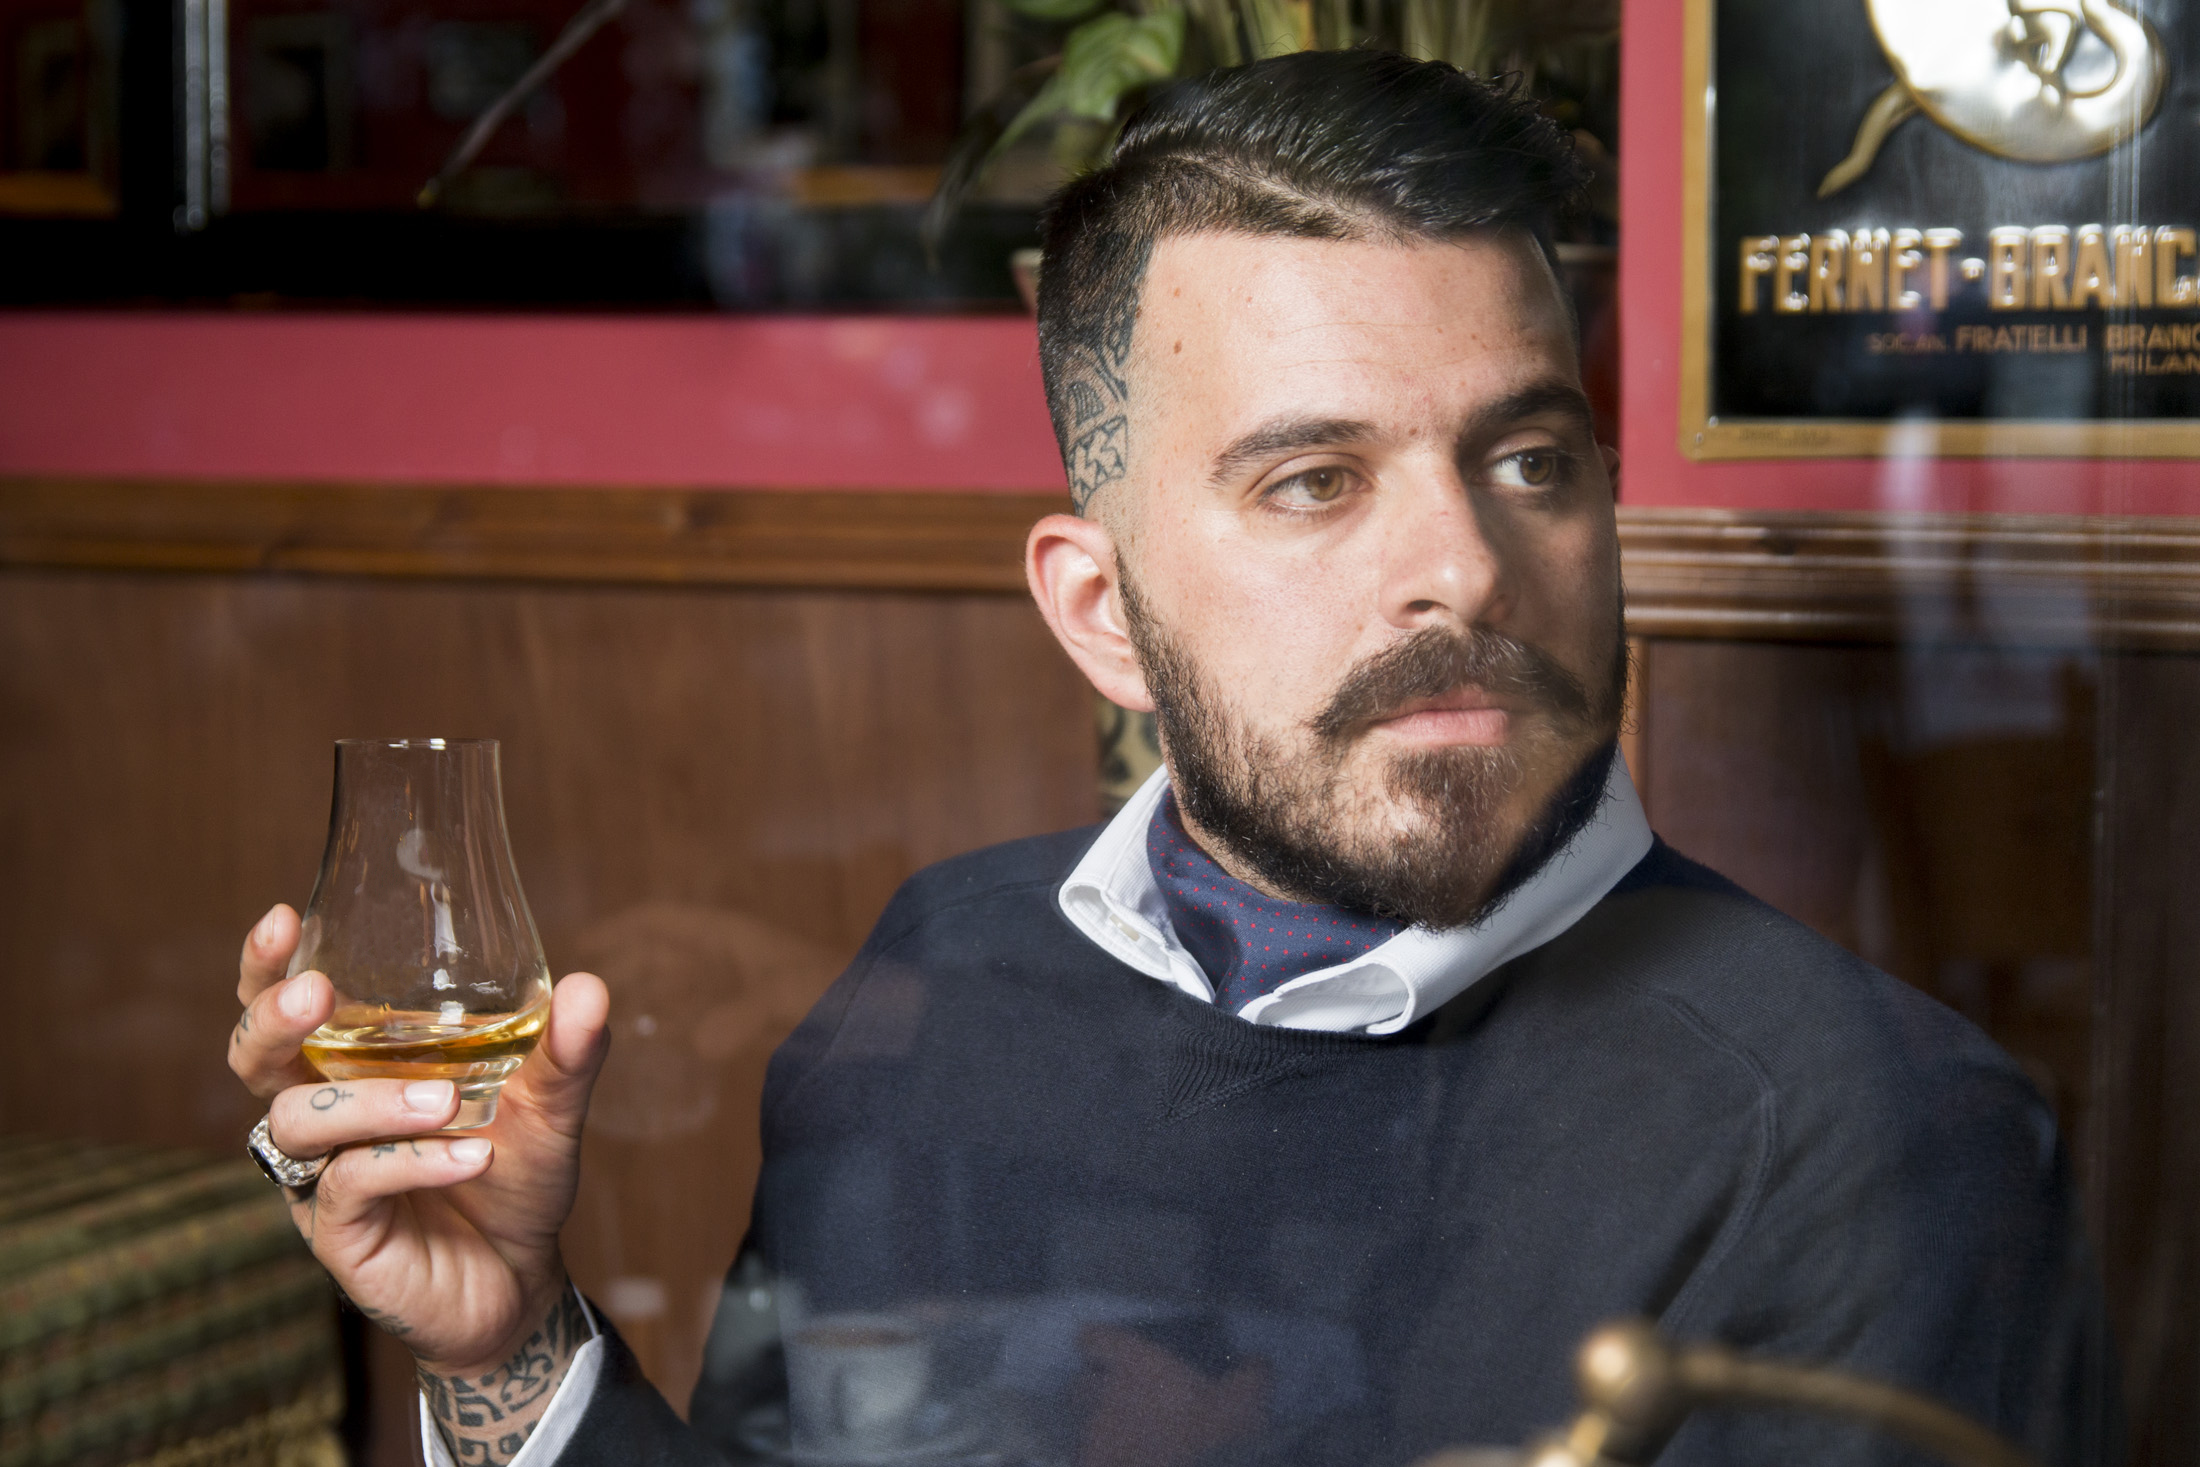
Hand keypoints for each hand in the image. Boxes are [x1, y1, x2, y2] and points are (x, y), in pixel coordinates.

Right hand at [228, 903, 610, 1459]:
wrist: (523, 1281)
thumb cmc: (515, 1179)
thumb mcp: (551, 1108)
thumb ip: (566, 1051)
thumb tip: (587, 987)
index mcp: (358, 1067)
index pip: (286, 1008)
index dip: (267, 967)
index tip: (283, 917)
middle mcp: (326, 1117)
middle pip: (254, 1058)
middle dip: (273, 1019)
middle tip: (318, 992)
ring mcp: (323, 1177)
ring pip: (302, 1120)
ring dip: (372, 1101)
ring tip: (448, 1102)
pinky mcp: (339, 1235)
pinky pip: (349, 1186)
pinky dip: (410, 1162)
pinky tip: (468, 1157)